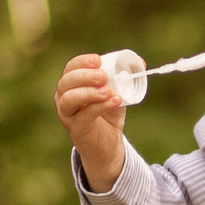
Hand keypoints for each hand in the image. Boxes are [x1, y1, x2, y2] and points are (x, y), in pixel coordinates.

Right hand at [55, 55, 127, 191]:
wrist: (108, 145)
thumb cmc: (109, 114)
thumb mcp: (118, 93)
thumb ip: (126, 78)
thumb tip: (140, 62)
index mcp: (72, 84)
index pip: (71, 68)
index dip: (82, 62)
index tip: (98, 60)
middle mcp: (64, 97)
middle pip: (66, 82)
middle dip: (85, 76)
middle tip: (104, 76)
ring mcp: (67, 113)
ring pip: (69, 99)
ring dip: (88, 92)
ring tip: (108, 91)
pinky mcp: (75, 128)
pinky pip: (83, 115)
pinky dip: (99, 107)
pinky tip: (114, 101)